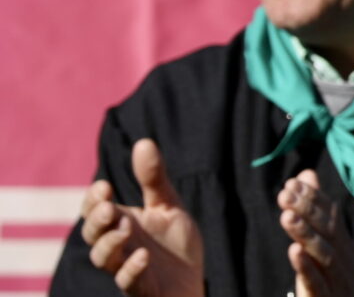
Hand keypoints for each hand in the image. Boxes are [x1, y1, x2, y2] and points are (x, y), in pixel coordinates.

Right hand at [78, 139, 204, 296]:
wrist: (192, 280)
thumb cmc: (174, 243)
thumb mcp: (168, 205)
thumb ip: (153, 179)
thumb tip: (143, 142)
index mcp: (120, 222)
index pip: (93, 209)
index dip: (93, 199)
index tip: (105, 185)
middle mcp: (117, 245)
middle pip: (91, 233)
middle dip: (96, 219)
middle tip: (110, 207)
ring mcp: (125, 267)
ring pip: (102, 258)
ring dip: (110, 242)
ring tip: (127, 227)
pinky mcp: (140, 288)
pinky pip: (127, 282)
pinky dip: (131, 269)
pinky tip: (143, 256)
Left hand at [278, 170, 353, 296]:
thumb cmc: (327, 274)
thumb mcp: (322, 239)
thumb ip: (315, 208)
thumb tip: (306, 174)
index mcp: (343, 242)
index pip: (331, 214)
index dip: (313, 198)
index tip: (292, 183)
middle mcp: (344, 256)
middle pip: (328, 231)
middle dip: (308, 210)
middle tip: (285, 194)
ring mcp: (337, 278)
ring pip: (324, 254)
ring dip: (306, 234)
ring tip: (287, 217)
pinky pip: (317, 282)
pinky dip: (306, 267)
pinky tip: (293, 252)